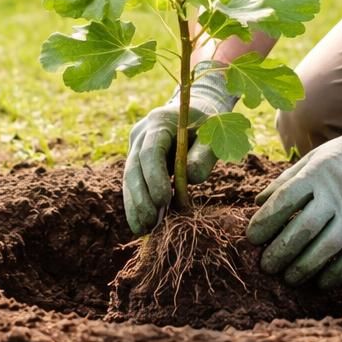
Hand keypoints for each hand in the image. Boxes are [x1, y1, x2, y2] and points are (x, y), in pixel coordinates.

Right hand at [122, 70, 235, 233]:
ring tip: (144, 229)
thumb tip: (191, 178)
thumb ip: (204, 155)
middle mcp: (141, 132)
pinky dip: (135, 204)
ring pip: (128, 178)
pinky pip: (132, 183)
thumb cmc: (208, 125)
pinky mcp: (135, 159)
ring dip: (135, 205)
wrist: (195, 111)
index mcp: (159, 121)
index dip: (154, 177)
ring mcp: (134, 145)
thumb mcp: (213, 136)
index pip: (150, 151)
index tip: (163, 201)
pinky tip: (140, 225)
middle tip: (152, 222)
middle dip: (141, 197)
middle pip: (134, 166)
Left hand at [246, 99, 341, 288]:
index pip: (286, 199)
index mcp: (317, 173)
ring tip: (289, 279)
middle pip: (305, 227)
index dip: (266, 221)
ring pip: (329, 245)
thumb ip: (286, 180)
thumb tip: (257, 202)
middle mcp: (336, 193)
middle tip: (266, 266)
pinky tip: (321, 283)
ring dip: (306, 266)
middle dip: (282, 250)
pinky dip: (337, 272)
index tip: (252, 238)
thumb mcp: (314, 158)